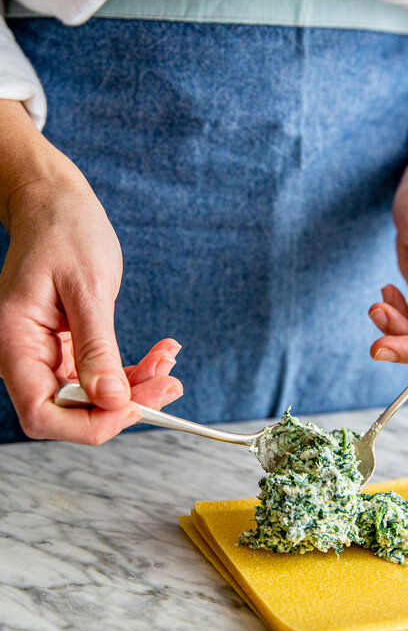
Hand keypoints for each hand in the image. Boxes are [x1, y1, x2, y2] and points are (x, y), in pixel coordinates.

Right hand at [0, 176, 182, 442]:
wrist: (57, 206)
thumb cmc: (65, 233)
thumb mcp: (88, 287)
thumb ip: (96, 346)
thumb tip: (110, 399)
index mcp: (15, 342)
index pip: (42, 414)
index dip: (89, 424)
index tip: (133, 406)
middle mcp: (25, 357)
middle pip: (72, 412)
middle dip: (124, 404)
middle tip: (168, 381)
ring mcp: (46, 357)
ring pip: (91, 398)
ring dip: (136, 388)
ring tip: (168, 361)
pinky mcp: (66, 350)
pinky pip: (99, 377)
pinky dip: (132, 372)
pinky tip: (159, 355)